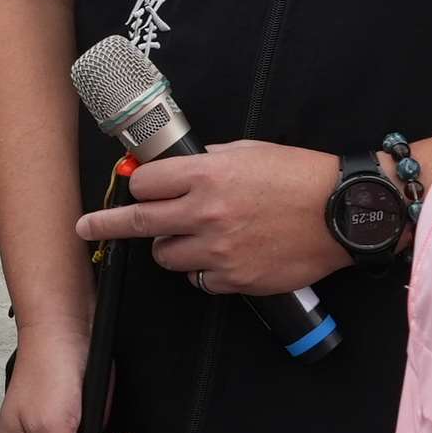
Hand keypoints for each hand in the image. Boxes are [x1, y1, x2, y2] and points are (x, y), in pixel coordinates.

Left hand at [75, 139, 342, 295]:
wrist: (344, 213)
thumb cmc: (300, 176)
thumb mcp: (248, 152)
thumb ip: (207, 162)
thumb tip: (174, 170)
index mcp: (207, 176)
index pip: (144, 183)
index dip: (139, 185)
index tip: (135, 189)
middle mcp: (206, 213)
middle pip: (138, 223)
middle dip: (109, 225)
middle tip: (87, 228)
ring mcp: (219, 250)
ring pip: (166, 256)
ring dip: (171, 247)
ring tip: (194, 236)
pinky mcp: (235, 279)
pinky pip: (199, 280)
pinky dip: (204, 270)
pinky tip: (223, 256)